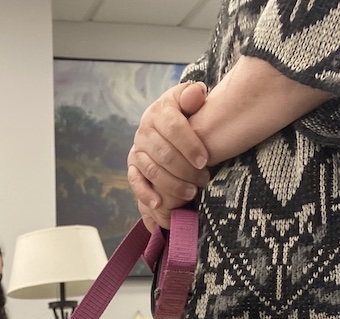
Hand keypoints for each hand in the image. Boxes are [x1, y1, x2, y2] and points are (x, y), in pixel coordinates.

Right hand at [128, 81, 211, 228]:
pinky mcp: (133, 167)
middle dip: (185, 170)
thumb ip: (193, 95)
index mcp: (159, 112)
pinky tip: (158, 204)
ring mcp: (137, 150)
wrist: (166, 123)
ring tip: (191, 193)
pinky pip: (136, 182)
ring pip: (153, 170)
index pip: (173, 128)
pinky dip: (145, 193)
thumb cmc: (185, 113)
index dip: (190, 145)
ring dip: (172, 184)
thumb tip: (197, 93)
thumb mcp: (189, 100)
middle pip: (163, 153)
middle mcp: (144, 131)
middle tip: (203, 180)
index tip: (205, 161)